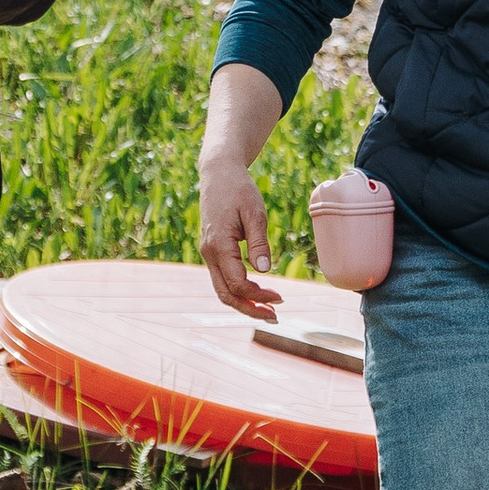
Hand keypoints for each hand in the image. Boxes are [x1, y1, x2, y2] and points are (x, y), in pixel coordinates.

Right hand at [198, 152, 281, 319]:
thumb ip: (258, 243)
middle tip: (275, 317)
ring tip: (267, 310)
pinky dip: (238, 290)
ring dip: (244, 302)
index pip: (238, 283)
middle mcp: (209, 253)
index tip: (281, 298)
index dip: (259, 295)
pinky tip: (255, 292)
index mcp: (219, 245)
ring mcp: (208, 252)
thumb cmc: (239, 190)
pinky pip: (222, 277)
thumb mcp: (254, 213)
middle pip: (226, 294)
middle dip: (249, 309)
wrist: (218, 172)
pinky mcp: (212, 249)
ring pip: (222, 288)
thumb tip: (264, 270)